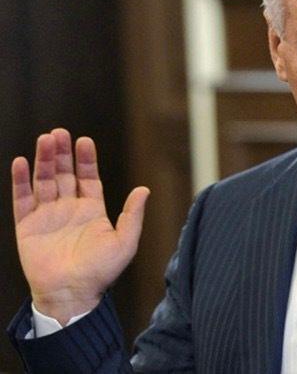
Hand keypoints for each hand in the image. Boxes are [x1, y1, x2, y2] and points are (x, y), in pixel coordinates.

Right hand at [11, 128, 148, 324]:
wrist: (71, 294)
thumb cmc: (101, 272)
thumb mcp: (125, 242)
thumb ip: (132, 215)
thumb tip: (144, 189)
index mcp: (92, 210)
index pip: (88, 177)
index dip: (86, 159)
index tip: (84, 140)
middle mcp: (69, 209)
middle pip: (64, 173)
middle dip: (62, 153)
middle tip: (60, 132)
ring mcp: (47, 216)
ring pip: (44, 181)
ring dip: (43, 160)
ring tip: (45, 139)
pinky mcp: (27, 226)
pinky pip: (22, 199)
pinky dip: (21, 180)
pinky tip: (22, 162)